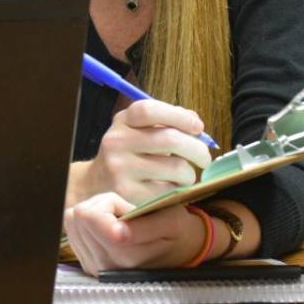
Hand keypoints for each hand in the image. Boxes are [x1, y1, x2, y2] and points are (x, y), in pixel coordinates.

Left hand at [63, 193, 205, 274]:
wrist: (176, 252)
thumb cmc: (174, 232)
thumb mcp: (170, 222)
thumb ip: (143, 227)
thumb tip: (116, 233)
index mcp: (125, 257)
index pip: (88, 217)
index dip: (109, 204)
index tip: (129, 210)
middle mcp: (105, 267)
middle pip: (78, 215)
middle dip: (102, 207)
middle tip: (127, 215)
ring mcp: (93, 267)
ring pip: (72, 220)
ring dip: (95, 214)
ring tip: (120, 222)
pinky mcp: (86, 263)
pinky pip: (72, 230)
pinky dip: (89, 223)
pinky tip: (109, 229)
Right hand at [72, 99, 212, 204]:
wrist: (99, 180)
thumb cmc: (130, 151)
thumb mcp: (141, 128)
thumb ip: (167, 120)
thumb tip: (194, 121)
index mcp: (123, 120)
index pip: (150, 111)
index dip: (180, 117)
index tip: (198, 127)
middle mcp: (117, 141)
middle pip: (170, 139)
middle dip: (197, 149)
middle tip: (204, 158)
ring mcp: (120, 168)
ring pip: (175, 168)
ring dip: (189, 173)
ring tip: (185, 174)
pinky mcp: (127, 192)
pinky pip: (168, 190)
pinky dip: (178, 189)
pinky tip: (173, 186)